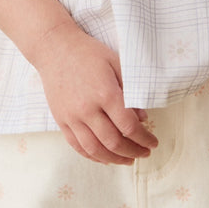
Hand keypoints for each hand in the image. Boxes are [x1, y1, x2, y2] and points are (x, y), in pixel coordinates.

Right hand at [32, 22, 157, 164]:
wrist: (55, 48)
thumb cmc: (88, 53)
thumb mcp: (116, 63)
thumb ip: (130, 90)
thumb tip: (142, 117)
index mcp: (105, 93)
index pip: (129, 126)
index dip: (144, 138)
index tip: (153, 142)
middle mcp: (87, 109)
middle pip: (114, 142)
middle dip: (133, 151)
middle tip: (145, 153)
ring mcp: (72, 117)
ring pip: (95, 149)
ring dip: (115, 159)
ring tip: (128, 160)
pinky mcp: (61, 120)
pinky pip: (77, 146)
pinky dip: (93, 156)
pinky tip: (105, 158)